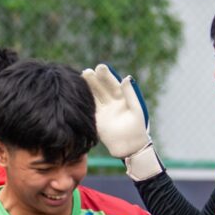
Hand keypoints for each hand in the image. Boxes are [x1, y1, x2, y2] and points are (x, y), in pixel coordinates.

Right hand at [81, 64, 163, 180]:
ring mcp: (103, 111)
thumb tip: (126, 78)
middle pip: (101, 88)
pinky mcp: (96, 120)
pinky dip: (84, 102)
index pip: (113, 84)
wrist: (130, 147)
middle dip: (94, 80)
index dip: (107, 76)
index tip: (100, 67)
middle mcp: (112, 102)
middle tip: (86, 71)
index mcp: (123, 98)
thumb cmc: (137, 128)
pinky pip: (89, 109)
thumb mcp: (136, 109)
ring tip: (80, 78)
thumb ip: (130, 94)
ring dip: (87, 88)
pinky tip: (77, 94)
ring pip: (94, 97)